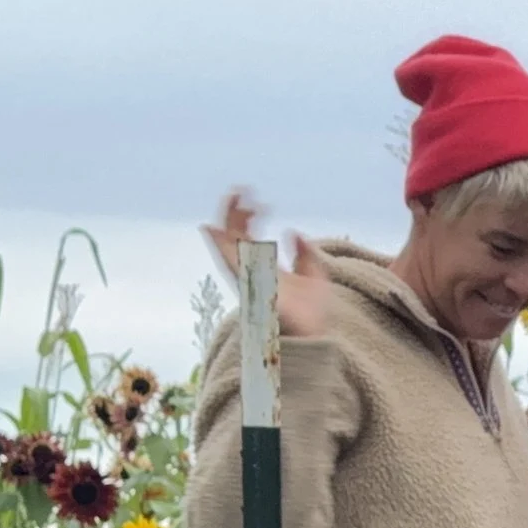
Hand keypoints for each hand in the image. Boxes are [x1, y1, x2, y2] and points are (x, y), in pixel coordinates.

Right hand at [203, 190, 330, 339]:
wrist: (312, 337)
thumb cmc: (312, 315)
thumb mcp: (315, 277)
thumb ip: (305, 255)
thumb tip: (294, 232)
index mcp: (266, 267)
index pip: (251, 236)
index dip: (253, 217)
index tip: (262, 203)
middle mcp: (253, 271)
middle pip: (236, 236)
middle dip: (235, 212)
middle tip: (240, 190)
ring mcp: (249, 277)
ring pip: (229, 244)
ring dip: (228, 221)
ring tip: (231, 198)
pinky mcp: (249, 285)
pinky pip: (231, 263)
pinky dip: (221, 246)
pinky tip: (213, 230)